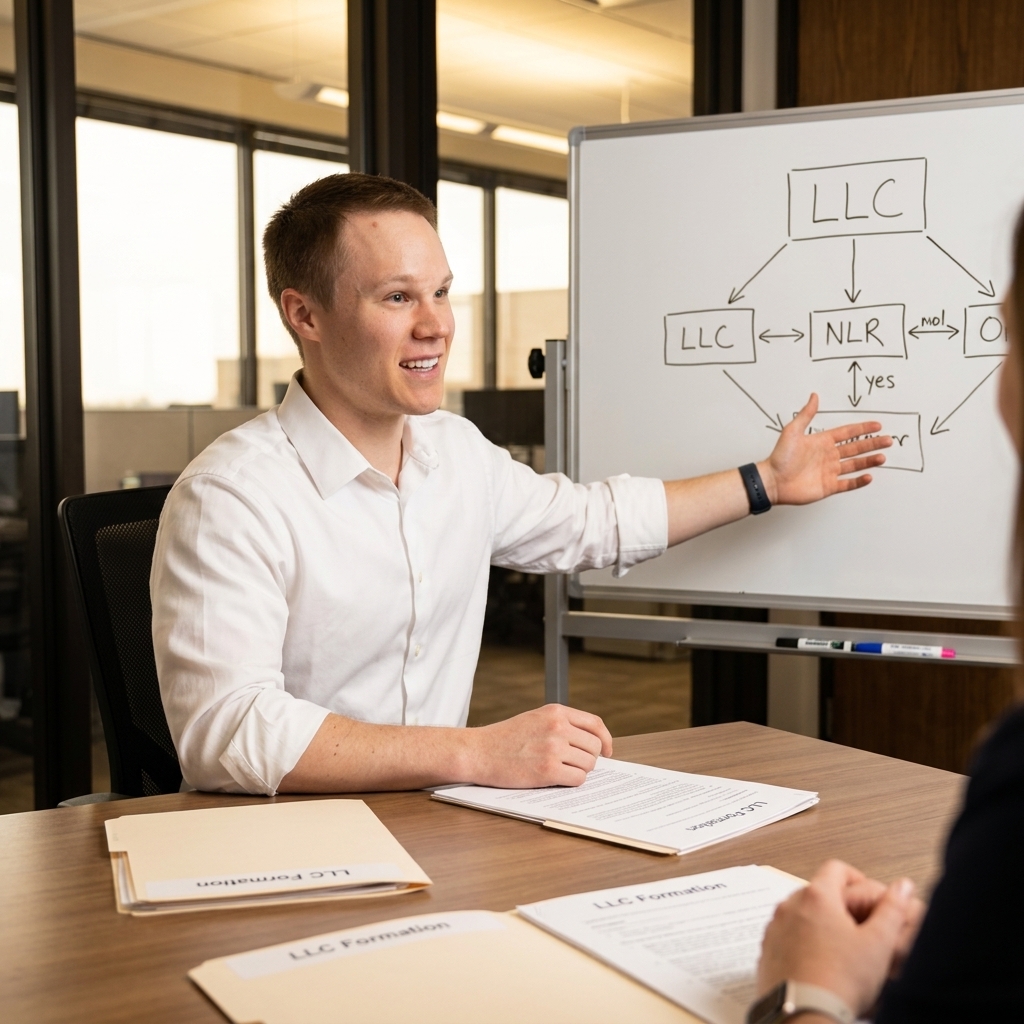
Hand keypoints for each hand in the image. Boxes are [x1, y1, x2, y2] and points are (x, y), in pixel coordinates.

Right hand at [463, 704, 612, 787]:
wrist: (479, 751)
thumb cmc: (505, 738)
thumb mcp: (535, 718)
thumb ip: (561, 724)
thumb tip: (591, 742)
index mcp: (556, 712)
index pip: (595, 724)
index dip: (606, 739)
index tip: (607, 751)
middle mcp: (558, 727)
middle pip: (595, 747)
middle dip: (589, 758)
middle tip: (575, 764)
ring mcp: (554, 748)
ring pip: (588, 765)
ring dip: (579, 771)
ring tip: (560, 770)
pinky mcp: (548, 770)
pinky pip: (577, 779)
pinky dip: (571, 781)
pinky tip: (556, 778)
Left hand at [756, 860, 917, 1016]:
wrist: (804, 1014)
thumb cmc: (839, 981)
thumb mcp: (878, 945)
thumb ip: (893, 910)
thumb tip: (903, 886)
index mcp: (816, 897)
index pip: (837, 869)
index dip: (858, 879)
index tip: (870, 898)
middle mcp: (789, 906)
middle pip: (818, 892)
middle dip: (840, 905)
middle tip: (860, 930)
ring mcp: (774, 928)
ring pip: (801, 914)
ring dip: (819, 923)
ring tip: (840, 951)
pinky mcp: (767, 951)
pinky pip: (787, 936)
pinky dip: (802, 943)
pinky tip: (820, 965)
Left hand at [758, 393, 890, 504]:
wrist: (772, 481)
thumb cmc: (780, 457)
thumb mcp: (793, 431)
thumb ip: (806, 414)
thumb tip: (814, 396)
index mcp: (822, 442)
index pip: (847, 433)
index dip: (862, 428)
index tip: (877, 425)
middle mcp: (828, 456)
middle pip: (855, 448)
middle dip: (872, 444)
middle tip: (887, 440)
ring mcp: (829, 472)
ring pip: (854, 465)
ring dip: (868, 461)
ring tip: (882, 457)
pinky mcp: (828, 486)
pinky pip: (847, 484)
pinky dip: (858, 481)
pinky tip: (869, 476)